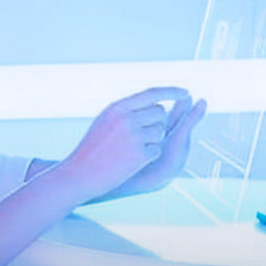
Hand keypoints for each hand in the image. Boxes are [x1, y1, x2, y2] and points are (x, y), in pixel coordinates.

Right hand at [60, 87, 203, 200]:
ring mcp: (134, 136)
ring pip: (160, 132)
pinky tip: (130, 161)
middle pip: (160, 113)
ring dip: (152, 141)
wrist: (80, 173)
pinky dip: (148, 156)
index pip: (152, 93)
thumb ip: (127, 110)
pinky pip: (157, 150)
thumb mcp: (105, 121)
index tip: (185, 92)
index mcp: (118, 107)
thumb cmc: (92, 148)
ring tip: (130, 149)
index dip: (171, 91)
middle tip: (139, 136)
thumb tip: (154, 103)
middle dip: (156, 123)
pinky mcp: (139, 154)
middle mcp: (127, 118)